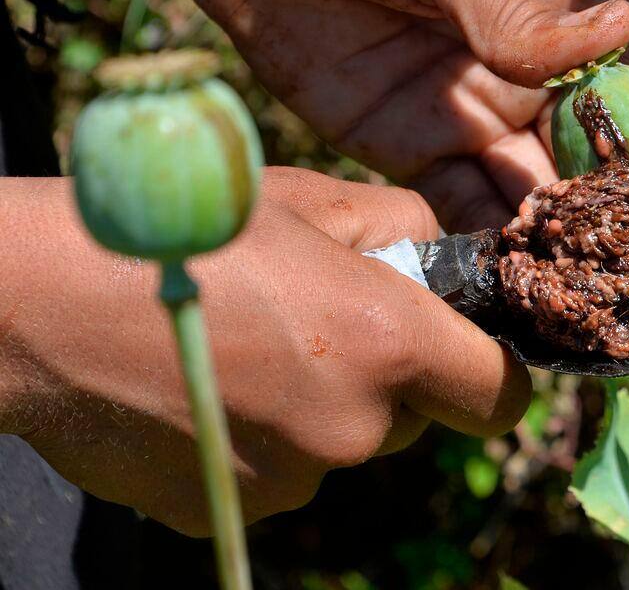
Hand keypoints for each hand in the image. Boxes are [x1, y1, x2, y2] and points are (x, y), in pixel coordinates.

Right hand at [0, 169, 529, 534]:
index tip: (465, 351)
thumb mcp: (317, 198)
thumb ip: (405, 229)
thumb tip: (436, 265)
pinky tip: (205, 384)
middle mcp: (351, 431)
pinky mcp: (225, 512)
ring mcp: (286, 482)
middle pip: (413, 420)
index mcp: (389, 346)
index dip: (492, 371)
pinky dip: (259, 437)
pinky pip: (276, 472)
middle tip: (321, 321)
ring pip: (340, 446)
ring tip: (247, 345)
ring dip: (319, 406)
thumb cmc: (190, 229)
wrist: (42, 301)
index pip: (501, 396)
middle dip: (387, 378)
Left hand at [61, 0, 628, 231]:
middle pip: (596, 146)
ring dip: (560, 236)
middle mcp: (533, 60)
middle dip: (619, 204)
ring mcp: (476, 108)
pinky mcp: (414, 146)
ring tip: (586, 290)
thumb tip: (617, 44)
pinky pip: (464, 207)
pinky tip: (514, 282)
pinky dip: (491, 245)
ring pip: (536, 187)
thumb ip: (519, 15)